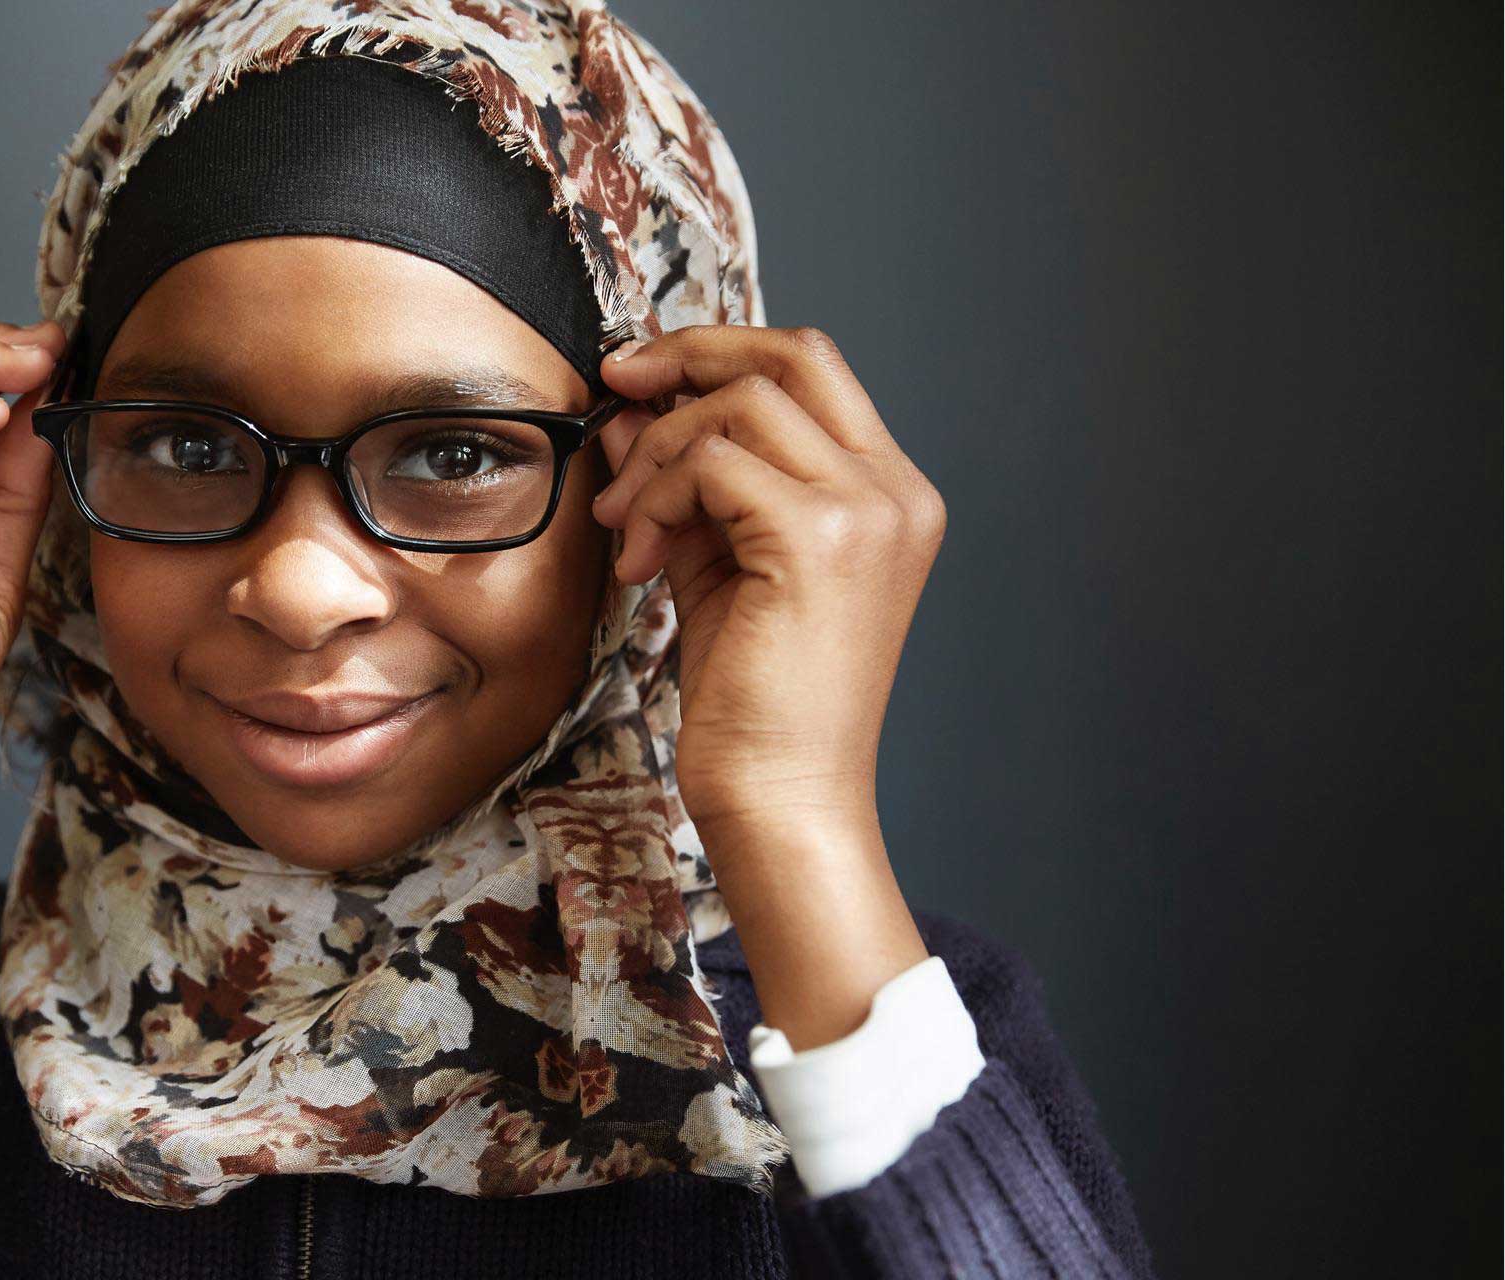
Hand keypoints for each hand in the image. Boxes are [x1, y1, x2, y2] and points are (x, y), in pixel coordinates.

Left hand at [591, 324, 946, 832]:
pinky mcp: (818, 540)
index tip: (643, 375)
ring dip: (658, 454)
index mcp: (890, 494)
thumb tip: (632, 405)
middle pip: (791, 354)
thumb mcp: (719, 563)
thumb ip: (688, 480)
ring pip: (741, 405)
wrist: (783, 798)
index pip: (812, 367)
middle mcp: (895, 492)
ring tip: (627, 528)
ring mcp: (867, 511)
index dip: (720, 351)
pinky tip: (640, 564)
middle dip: (688, 356)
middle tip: (618, 387)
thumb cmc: (756, 700)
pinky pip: (712, 465)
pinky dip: (656, 499)